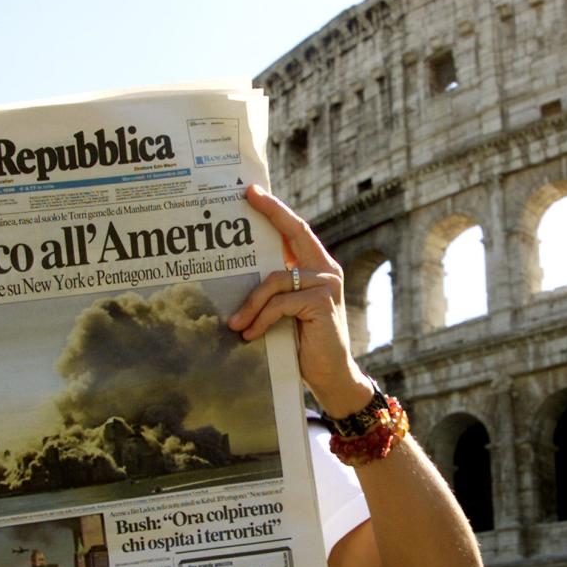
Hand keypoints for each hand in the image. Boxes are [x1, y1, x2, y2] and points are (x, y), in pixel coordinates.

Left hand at [227, 185, 372, 417]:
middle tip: (246, 199)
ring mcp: (327, 284)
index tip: (253, 191)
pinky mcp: (322, 302)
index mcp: (318, 267)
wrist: (331, 375)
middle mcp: (326, 270)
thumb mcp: (288, 310)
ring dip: (250, 304)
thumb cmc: (304, 343)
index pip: (296, 230)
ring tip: (235, 324)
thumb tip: (241, 272)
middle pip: (294, 233)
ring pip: (275, 280)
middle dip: (270, 212)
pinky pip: (279, 304)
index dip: (276, 209)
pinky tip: (250, 335)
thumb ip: (277, 289)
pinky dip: (261, 320)